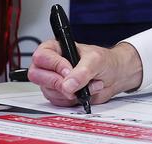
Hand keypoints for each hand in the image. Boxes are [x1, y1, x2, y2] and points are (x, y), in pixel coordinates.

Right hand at [28, 39, 142, 105]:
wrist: (115, 76)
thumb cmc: (105, 61)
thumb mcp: (96, 60)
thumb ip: (82, 71)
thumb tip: (68, 84)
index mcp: (56, 49)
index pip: (41, 56)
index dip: (54, 65)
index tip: (68, 71)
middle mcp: (52, 65)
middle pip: (37, 75)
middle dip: (57, 82)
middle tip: (73, 83)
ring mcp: (54, 80)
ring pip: (48, 91)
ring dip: (70, 92)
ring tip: (87, 84)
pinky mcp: (59, 94)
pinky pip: (57, 102)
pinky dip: (72, 100)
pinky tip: (84, 92)